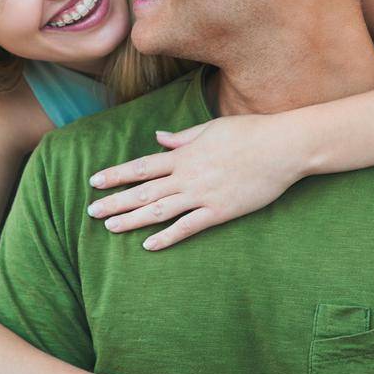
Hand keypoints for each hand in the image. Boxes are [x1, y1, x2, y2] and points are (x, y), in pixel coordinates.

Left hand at [87, 113, 308, 249]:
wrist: (282, 147)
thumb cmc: (249, 133)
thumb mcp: (211, 128)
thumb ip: (182, 137)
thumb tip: (158, 137)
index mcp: (184, 154)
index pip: (141, 166)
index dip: (116, 174)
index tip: (95, 181)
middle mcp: (188, 176)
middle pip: (143, 191)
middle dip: (115, 201)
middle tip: (90, 212)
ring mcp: (203, 195)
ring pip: (159, 211)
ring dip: (132, 220)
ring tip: (110, 227)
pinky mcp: (220, 211)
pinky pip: (188, 227)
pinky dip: (167, 237)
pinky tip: (149, 245)